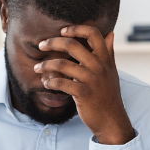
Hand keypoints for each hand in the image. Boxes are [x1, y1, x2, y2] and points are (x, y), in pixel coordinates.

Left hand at [36, 26, 133, 145]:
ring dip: (46, 65)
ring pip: (62, 64)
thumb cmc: (109, 95)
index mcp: (105, 59)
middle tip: (42, 45)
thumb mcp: (112, 72)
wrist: (112, 120)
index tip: (62, 31)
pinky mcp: (83, 93)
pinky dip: (50, 82)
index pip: (93, 34)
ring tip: (38, 68)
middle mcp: (99, 66)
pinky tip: (46, 83)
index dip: (76, 29)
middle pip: (72, 45)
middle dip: (52, 42)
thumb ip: (109, 53)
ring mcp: (91, 79)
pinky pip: (60, 82)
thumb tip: (110, 34)